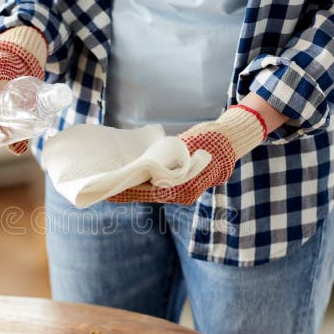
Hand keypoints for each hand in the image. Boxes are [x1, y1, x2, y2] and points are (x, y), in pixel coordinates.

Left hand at [108, 105, 266, 204]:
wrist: (230, 140)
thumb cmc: (211, 139)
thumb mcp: (190, 145)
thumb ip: (171, 159)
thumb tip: (150, 170)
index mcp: (185, 188)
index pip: (150, 193)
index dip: (128, 193)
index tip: (110, 192)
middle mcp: (182, 194)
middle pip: (147, 194)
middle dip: (125, 191)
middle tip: (103, 187)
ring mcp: (182, 191)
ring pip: (150, 192)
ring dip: (132, 188)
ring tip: (110, 183)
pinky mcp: (179, 185)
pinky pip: (157, 187)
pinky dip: (142, 184)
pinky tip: (128, 178)